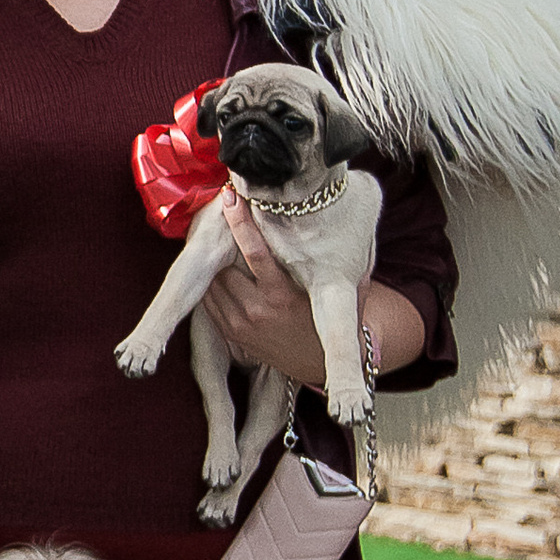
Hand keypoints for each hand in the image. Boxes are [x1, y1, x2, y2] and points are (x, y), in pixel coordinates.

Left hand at [198, 190, 333, 384]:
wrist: (320, 362)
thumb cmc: (335, 316)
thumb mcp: (345, 288)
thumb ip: (342, 257)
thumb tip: (350, 214)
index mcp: (285, 296)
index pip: (256, 254)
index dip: (240, 222)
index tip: (231, 197)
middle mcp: (259, 310)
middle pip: (225, 264)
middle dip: (220, 236)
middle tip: (216, 207)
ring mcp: (241, 323)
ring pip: (213, 280)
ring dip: (211, 257)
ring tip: (213, 232)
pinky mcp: (230, 332)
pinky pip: (209, 299)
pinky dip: (209, 279)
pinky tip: (214, 262)